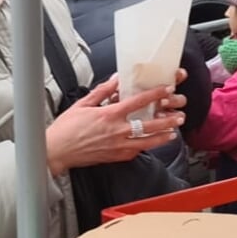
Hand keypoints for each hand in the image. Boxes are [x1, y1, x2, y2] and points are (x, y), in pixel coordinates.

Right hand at [45, 74, 186, 176]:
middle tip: (180, 116)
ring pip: (147, 142)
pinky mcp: (116, 157)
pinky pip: (136, 152)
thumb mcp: (83, 104)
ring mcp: (118, 146)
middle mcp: (117, 131)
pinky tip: (152, 143)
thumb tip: (116, 80)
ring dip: (162, 137)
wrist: (57, 151)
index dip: (155, 95)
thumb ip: (103, 92)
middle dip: (167, 120)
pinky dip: (145, 147)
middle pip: (149, 125)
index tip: (167, 90)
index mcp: (109, 115)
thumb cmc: (67, 128)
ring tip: (173, 133)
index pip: (138, 102)